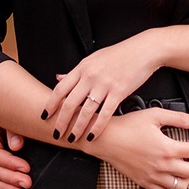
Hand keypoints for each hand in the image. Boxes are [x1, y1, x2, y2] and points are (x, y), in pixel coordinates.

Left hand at [44, 30, 163, 144]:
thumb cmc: (120, 54)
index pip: (60, 88)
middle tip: (56, 133)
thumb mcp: (93, 58)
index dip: (50, 104)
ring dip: (77, 127)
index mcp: (83, 67)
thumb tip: (59, 78)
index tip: (45, 115)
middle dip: (61, 121)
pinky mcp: (119, 91)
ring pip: (86, 110)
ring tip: (73, 138)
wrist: (143, 50)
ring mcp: (104, 84)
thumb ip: (76, 71)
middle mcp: (90, 75)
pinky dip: (97, 127)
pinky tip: (92, 135)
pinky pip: (105, 113)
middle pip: (70, 102)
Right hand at [89, 108, 188, 188]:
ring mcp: (153, 177)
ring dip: (186, 176)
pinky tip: (169, 174)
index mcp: (166, 149)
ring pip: (181, 187)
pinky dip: (172, 186)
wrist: (106, 139)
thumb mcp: (155, 115)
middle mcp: (162, 166)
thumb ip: (178, 118)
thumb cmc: (127, 126)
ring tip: (182, 164)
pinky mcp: (144, 182)